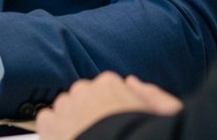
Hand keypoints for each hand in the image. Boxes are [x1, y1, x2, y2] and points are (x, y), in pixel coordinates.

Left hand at [36, 72, 182, 139]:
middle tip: (100, 135)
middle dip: (89, 114)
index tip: (116, 123)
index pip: (106, 89)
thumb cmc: (145, 134)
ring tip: (86, 139)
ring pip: (65, 109)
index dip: (110, 109)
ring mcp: (65, 105)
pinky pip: (47, 121)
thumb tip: (132, 82)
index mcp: (111, 83)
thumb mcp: (168, 114)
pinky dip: (54, 131)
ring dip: (72, 122)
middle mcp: (84, 89)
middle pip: (84, 98)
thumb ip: (152, 95)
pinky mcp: (49, 122)